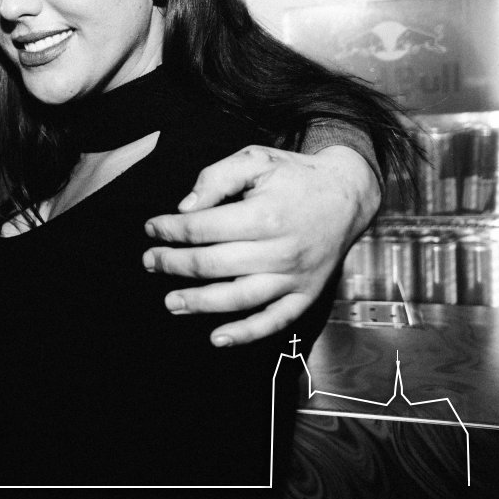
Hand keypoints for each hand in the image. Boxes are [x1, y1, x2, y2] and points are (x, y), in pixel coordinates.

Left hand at [143, 145, 378, 346]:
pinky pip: (274, 321)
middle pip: (214, 265)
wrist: (348, 194)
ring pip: (238, 298)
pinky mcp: (306, 294)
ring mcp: (295, 277)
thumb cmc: (295, 176)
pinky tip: (218, 338)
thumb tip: (184, 208)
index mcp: (265, 215)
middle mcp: (281, 250)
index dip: (170, 229)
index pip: (203, 228)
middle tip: (150, 262)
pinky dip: (246, 333)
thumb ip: (216, 178)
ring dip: (199, 303)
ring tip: (170, 303)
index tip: (152, 228)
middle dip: (174, 264)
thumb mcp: (256, 160)